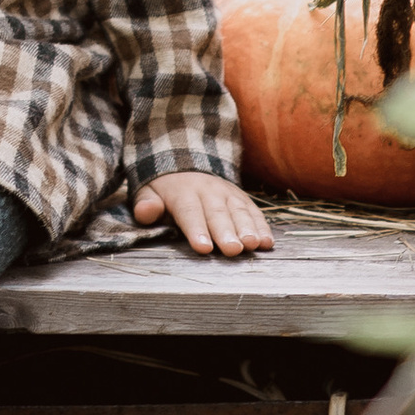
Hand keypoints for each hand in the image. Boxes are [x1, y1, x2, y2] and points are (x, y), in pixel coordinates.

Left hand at [135, 170, 271, 260]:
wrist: (184, 165)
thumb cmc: (164, 190)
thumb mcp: (148, 192)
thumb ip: (146, 204)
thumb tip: (146, 211)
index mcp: (182, 192)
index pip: (189, 212)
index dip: (196, 230)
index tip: (203, 248)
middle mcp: (208, 191)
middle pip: (217, 214)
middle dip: (226, 232)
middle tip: (233, 250)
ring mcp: (227, 193)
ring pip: (238, 211)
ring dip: (247, 228)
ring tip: (253, 245)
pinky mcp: (241, 198)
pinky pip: (253, 211)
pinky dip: (262, 226)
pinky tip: (268, 242)